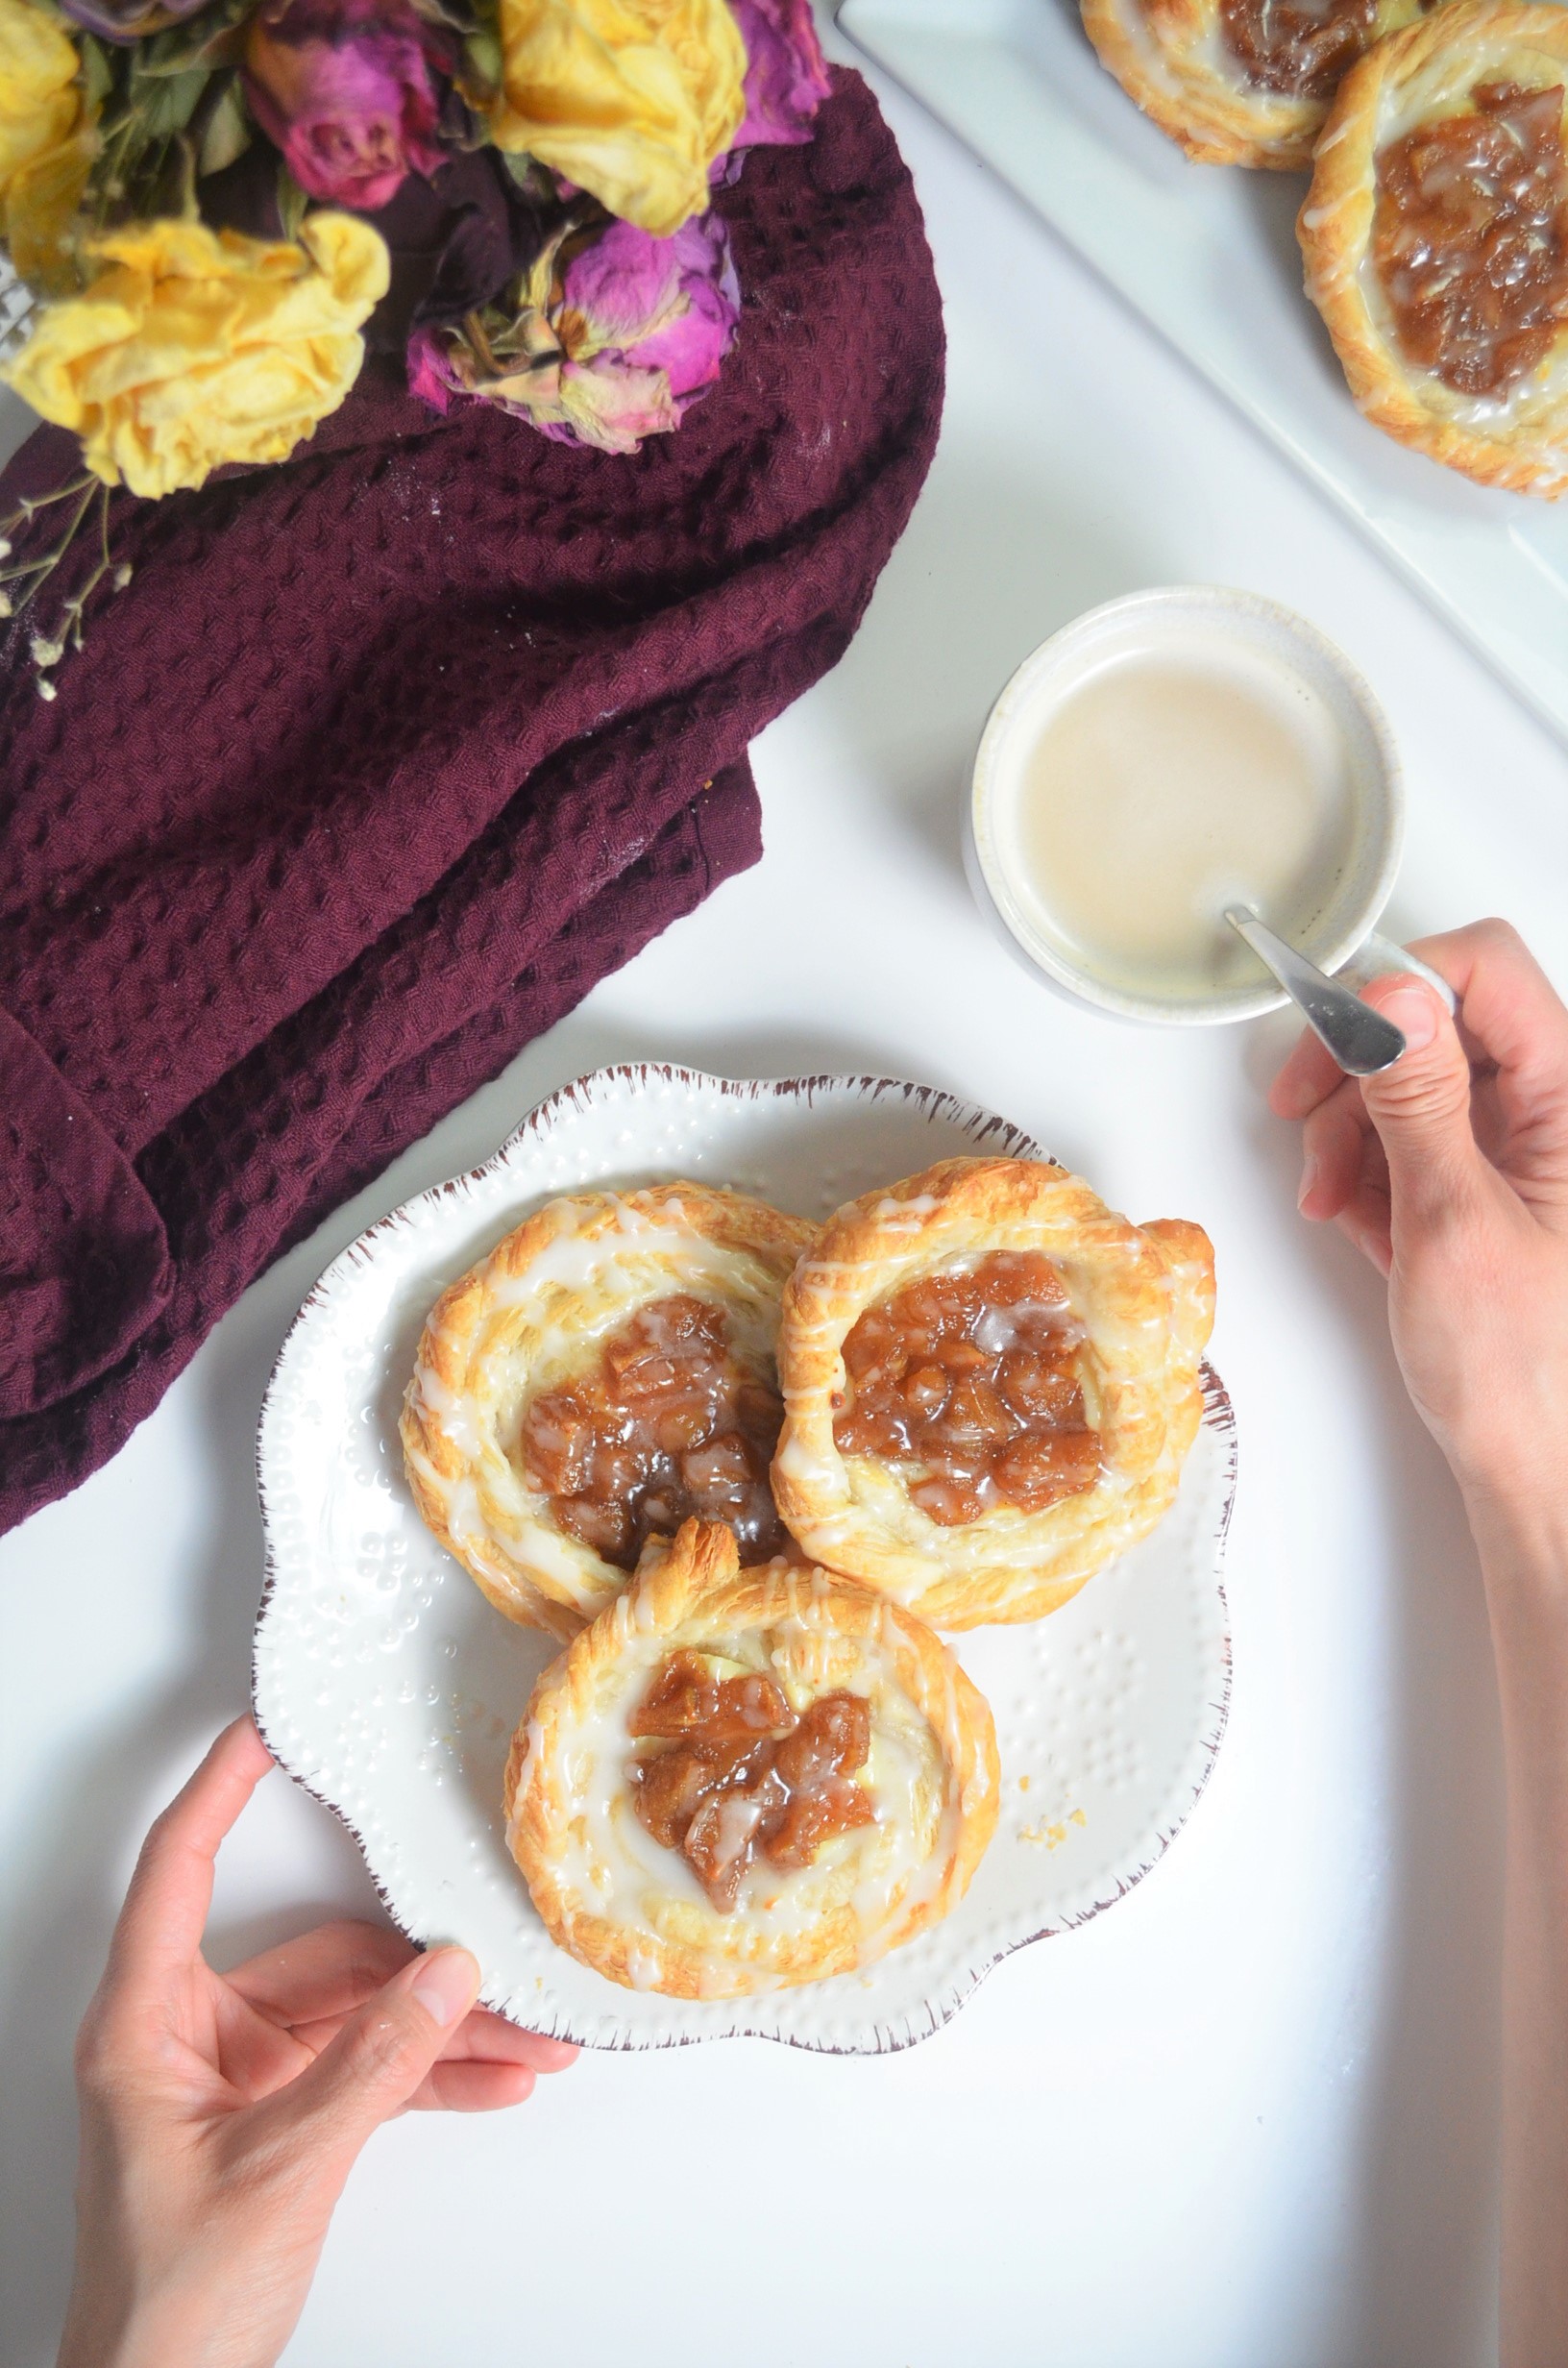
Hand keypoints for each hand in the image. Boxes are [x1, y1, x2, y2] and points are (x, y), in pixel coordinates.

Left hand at [57, 1717, 575, 2367]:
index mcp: (147, 2025)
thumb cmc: (166, 2305)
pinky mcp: (279, 2127)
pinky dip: (431, 2079)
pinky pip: (366, 2076)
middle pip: (316, 1957)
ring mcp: (238, 2083)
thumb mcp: (279, 2172)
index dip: (220, 1793)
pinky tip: (497, 2081)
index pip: (177, 1872)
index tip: (266, 1728)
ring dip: (444, 2030)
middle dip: (416, 1966)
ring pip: (357, 2021)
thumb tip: (446, 1977)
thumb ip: (371, 2069)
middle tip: (496, 1951)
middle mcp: (191, 2038)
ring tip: (531, 2039)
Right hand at [1268, 919, 1567, 1507]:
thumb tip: (1391, 996)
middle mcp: (1558, 1113)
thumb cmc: (1522, 1373)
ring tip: (1333, 1200)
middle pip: (1440, 1021)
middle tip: (1303, 1119)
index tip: (1334, 1039)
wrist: (1542, 1474)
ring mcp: (1528, 1150)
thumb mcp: (1451, 1222)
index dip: (1399, 988)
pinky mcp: (1496, 1186)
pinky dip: (1372, 1169)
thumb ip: (1419, 1100)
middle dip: (1360, 1069)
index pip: (1488, 973)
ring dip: (1354, 1129)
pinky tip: (1359, 1220)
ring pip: (1417, 1080)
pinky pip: (1418, 1138)